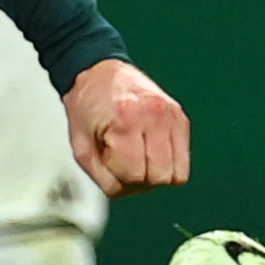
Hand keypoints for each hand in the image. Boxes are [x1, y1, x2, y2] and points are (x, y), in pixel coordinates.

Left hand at [63, 56, 189, 196]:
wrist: (99, 73)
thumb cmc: (87, 108)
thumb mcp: (81, 148)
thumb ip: (104, 178)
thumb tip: (131, 191)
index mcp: (126, 121)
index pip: (135, 176)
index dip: (119, 177)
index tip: (108, 160)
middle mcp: (154, 116)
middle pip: (160, 178)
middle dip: (140, 179)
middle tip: (124, 161)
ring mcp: (171, 115)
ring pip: (177, 174)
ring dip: (156, 173)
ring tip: (138, 156)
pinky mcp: (180, 118)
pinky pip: (183, 161)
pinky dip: (167, 162)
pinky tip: (149, 148)